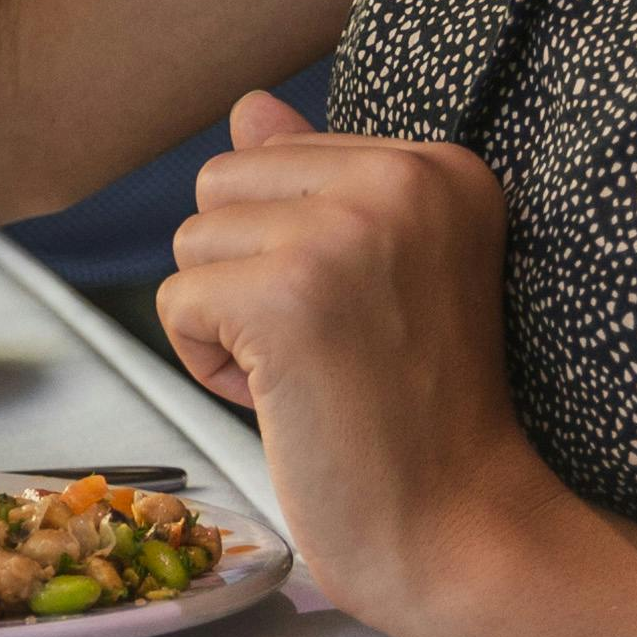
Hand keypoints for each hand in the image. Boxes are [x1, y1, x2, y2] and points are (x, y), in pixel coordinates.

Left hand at [151, 94, 576, 636]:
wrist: (461, 530)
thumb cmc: (416, 414)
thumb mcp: (380, 273)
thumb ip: (318, 182)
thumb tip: (248, 106)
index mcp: (440, 166)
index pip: (281, 154)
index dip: (292, 249)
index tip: (367, 318)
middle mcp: (403, 180)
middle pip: (224, 183)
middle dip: (245, 274)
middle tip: (332, 351)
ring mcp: (344, 234)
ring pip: (191, 240)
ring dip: (225, 322)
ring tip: (313, 375)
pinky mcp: (286, 296)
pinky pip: (175, 301)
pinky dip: (206, 364)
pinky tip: (285, 401)